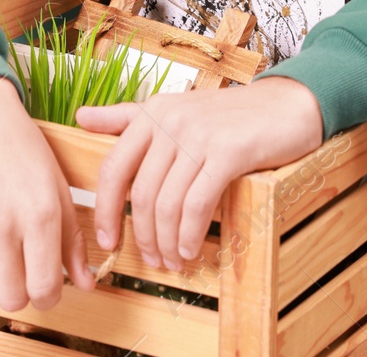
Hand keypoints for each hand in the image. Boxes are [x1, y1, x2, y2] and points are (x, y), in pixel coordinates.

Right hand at [0, 75, 96, 326]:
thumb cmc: (22, 148)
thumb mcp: (57, 187)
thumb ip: (72, 239)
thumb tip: (87, 285)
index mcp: (41, 214)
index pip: (46, 287)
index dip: (48, 297)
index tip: (44, 289)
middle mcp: (5, 224)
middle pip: (13, 297)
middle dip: (20, 294)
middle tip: (19, 277)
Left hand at [74, 76, 322, 272]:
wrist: (287, 105)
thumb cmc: (229, 116)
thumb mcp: (175, 111)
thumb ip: (127, 117)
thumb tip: (79, 118)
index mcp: (152, 112)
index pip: (113, 168)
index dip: (106, 210)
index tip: (108, 241)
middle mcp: (170, 120)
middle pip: (141, 194)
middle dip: (144, 236)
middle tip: (153, 260)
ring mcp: (199, 135)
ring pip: (168, 204)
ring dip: (168, 242)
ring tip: (175, 260)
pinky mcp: (229, 151)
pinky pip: (198, 205)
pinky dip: (192, 235)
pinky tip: (194, 250)